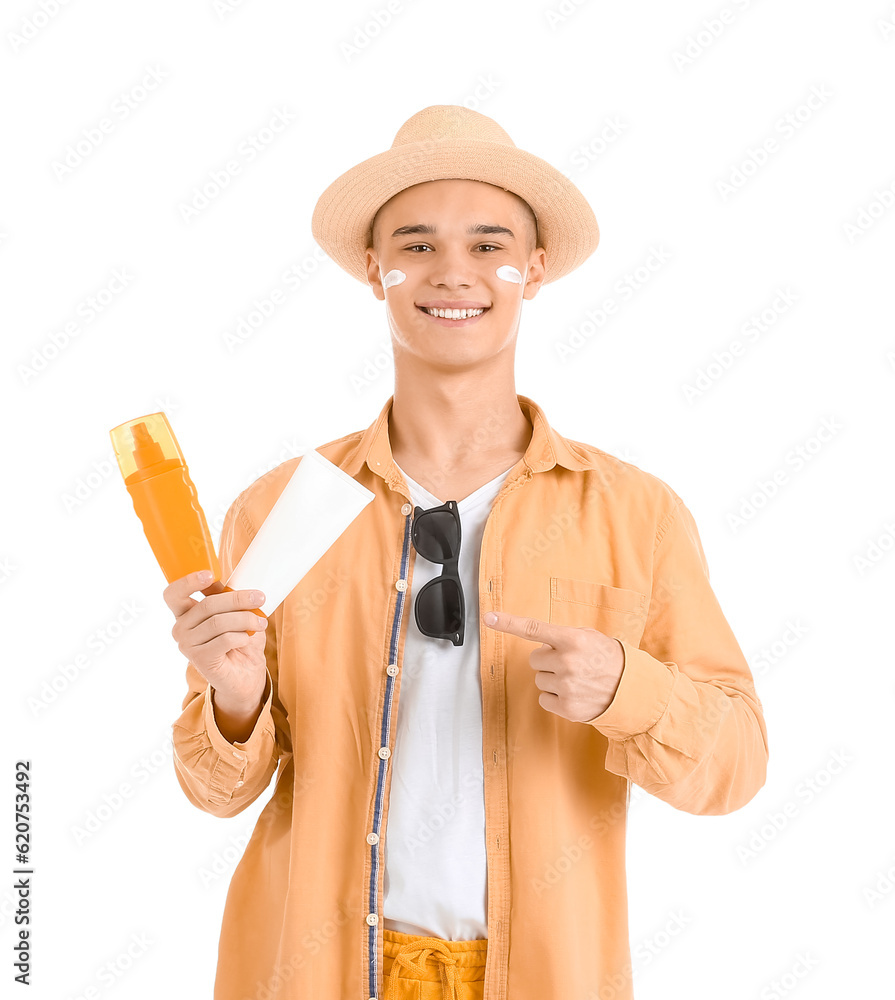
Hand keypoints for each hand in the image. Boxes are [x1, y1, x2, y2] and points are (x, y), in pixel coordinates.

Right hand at [164, 569, 268, 717]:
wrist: (245, 674)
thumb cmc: (239, 640)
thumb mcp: (234, 613)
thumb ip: (226, 596)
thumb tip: (233, 580)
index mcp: (185, 613)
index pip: (173, 594)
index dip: (188, 582)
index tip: (210, 574)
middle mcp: (180, 629)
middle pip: (207, 606)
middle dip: (237, 599)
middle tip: (259, 598)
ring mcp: (187, 645)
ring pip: (218, 623)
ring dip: (245, 619)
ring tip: (261, 622)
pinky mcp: (200, 660)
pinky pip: (225, 640)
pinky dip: (242, 636)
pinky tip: (248, 638)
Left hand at [483, 611, 624, 723]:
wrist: (631, 689)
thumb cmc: (608, 659)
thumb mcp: (589, 637)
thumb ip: (562, 637)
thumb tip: (540, 642)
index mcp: (572, 640)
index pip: (533, 629)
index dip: (508, 623)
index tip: (489, 618)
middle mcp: (567, 662)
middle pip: (535, 659)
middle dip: (548, 661)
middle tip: (570, 664)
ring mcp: (566, 686)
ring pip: (539, 680)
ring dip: (552, 679)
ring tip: (576, 679)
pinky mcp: (566, 707)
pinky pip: (544, 699)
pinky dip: (555, 698)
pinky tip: (573, 694)